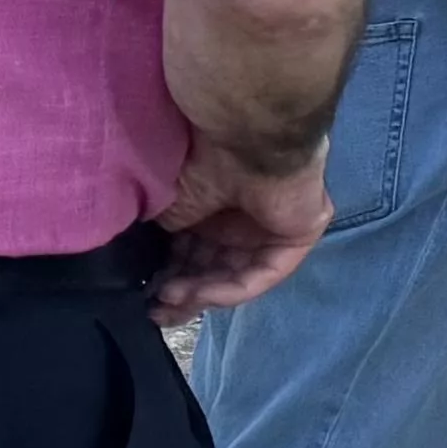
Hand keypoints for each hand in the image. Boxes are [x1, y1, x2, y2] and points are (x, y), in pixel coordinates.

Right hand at [148, 144, 331, 323]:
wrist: (247, 138)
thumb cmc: (207, 162)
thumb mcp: (174, 208)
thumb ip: (166, 239)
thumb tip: (150, 270)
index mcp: (220, 209)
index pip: (198, 254)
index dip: (172, 277)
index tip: (147, 297)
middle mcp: (247, 220)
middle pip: (217, 269)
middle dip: (185, 293)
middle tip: (156, 309)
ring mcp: (275, 229)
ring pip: (237, 276)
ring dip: (201, 294)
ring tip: (169, 300)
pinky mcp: (299, 235)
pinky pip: (264, 274)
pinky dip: (229, 289)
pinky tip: (201, 294)